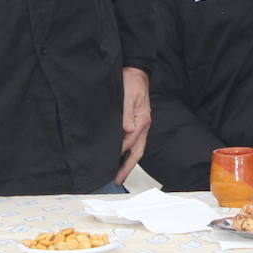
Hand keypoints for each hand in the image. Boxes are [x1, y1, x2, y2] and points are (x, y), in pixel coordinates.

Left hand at [115, 67, 151, 184]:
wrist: (135, 72)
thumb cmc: (131, 82)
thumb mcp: (127, 95)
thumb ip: (127, 113)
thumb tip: (127, 131)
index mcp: (142, 120)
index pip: (131, 142)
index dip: (120, 153)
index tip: (109, 163)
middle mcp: (144, 125)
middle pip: (138, 151)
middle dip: (127, 167)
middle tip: (117, 180)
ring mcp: (142, 125)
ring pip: (137, 149)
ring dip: (128, 162)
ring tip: (118, 174)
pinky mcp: (138, 123)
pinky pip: (134, 142)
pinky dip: (128, 153)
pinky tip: (119, 157)